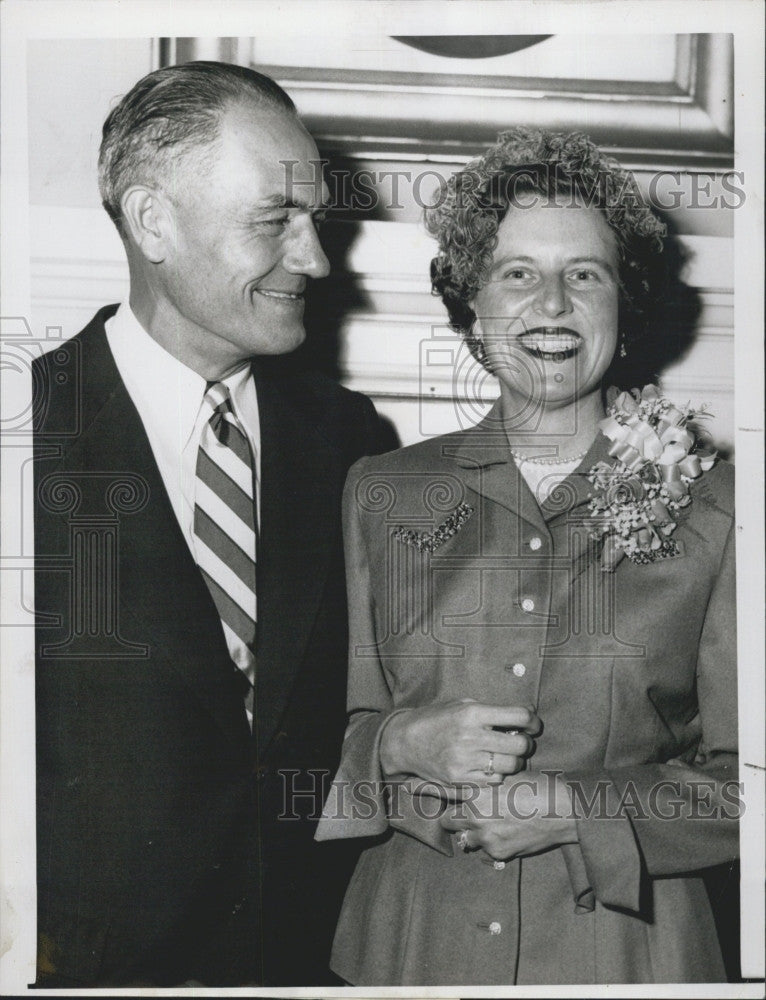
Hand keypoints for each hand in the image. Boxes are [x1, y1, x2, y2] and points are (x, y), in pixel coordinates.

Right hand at [379, 699, 539, 794]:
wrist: (406, 742)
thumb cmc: (437, 720)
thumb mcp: (461, 705)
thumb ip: (490, 711)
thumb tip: (522, 718)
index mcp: (472, 713)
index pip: (518, 716)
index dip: (532, 721)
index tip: (533, 725)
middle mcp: (470, 737)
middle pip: (519, 745)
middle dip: (526, 743)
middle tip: (521, 742)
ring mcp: (465, 761)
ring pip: (510, 766)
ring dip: (514, 761)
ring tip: (506, 755)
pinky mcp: (460, 780)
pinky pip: (493, 781)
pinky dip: (497, 774)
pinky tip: (490, 766)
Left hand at [440, 772, 577, 859]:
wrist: (561, 809)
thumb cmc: (535, 786)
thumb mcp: (505, 776)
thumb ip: (483, 784)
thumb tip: (470, 786)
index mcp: (474, 792)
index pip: (444, 796)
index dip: (443, 796)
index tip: (439, 796)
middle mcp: (474, 816)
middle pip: (446, 822)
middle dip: (454, 819)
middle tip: (465, 814)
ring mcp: (485, 837)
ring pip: (465, 839)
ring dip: (472, 833)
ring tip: (488, 825)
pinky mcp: (498, 853)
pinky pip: (484, 851)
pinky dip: (490, 844)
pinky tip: (505, 834)